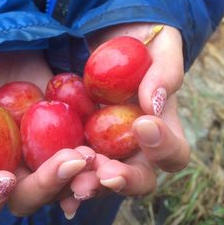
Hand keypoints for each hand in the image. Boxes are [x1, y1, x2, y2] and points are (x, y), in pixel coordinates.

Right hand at [0, 51, 89, 218]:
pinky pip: (79, 162)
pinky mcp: (63, 142)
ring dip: (77, 178)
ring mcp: (38, 159)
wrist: (7, 47)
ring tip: (91, 156)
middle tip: (68, 161)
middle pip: (24, 198)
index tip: (3, 178)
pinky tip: (104, 154)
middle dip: (46, 185)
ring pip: (58, 186)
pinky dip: (92, 163)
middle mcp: (7, 170)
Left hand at [60, 24, 190, 216]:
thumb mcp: (159, 46)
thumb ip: (165, 71)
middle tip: (105, 173)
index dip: (163, 146)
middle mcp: (133, 147)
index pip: (173, 153)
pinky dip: (62, 178)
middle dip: (122, 179)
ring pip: (100, 180)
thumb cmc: (139, 42)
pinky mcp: (74, 142)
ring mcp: (102, 148)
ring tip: (76, 184)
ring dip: (89, 184)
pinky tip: (51, 180)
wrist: (104, 40)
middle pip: (137, 179)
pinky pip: (70, 167)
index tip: (144, 123)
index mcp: (161, 130)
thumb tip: (156, 102)